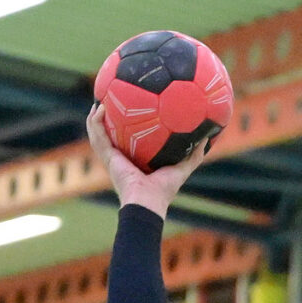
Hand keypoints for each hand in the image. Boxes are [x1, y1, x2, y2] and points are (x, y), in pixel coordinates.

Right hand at [87, 104, 205, 215]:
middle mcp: (120, 159)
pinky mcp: (107, 157)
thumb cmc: (163, 190)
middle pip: (109, 136)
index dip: (126, 128)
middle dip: (106, 120)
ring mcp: (111, 158)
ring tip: (98, 100)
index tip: (129, 111)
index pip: (128, 142)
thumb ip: (193, 155)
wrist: (148, 202)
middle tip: (109, 101)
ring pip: (97, 134)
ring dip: (95, 118)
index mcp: (134, 161)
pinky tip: (98, 108)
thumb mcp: (181, 168)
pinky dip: (95, 122)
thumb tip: (206, 138)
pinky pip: (97, 136)